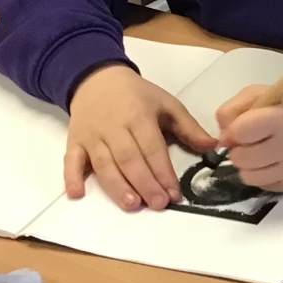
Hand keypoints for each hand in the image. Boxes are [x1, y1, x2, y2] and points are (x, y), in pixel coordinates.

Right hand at [66, 64, 217, 210]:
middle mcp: (114, 127)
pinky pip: (70, 160)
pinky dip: (71, 177)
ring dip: (117, 186)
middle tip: (158, 204)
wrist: (96, 78)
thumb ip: (189, 127)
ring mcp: (91, 135)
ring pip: (103, 164)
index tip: (174, 194)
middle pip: (129, 159)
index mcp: (139, 116)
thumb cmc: (136, 95)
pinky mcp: (74, 141)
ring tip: (132, 205)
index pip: (152, 148)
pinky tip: (76, 194)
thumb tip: (213, 147)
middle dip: (145, 183)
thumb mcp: (166, 103)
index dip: (163, 172)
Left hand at [215, 89, 282, 192]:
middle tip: (250, 142)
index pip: (241, 131)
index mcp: (281, 118)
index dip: (234, 131)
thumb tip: (223, 140)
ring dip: (248, 165)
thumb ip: (232, 110)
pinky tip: (272, 163)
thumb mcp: (259, 95)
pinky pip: (261, 186)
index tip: (240, 129)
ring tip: (260, 153)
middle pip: (241, 158)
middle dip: (239, 150)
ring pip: (247, 177)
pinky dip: (261, 175)